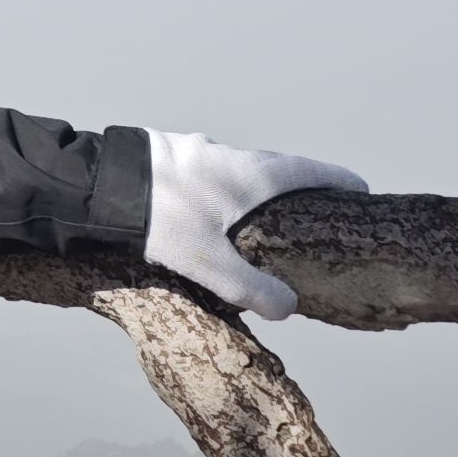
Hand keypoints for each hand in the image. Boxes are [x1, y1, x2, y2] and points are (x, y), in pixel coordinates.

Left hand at [142, 132, 366, 319]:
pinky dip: (217, 184)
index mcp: (249, 175)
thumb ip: (253, 289)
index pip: (308, 171)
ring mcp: (194, 149)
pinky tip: (203, 208)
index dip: (337, 179)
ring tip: (254, 215)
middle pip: (274, 167)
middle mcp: (226, 154)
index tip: (359, 187)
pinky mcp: (166, 152)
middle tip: (310, 207)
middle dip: (295, 186)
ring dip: (250, 185)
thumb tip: (288, 307)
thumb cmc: (161, 221)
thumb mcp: (211, 264)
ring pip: (234, 166)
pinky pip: (204, 168)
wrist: (98, 187)